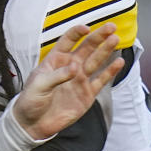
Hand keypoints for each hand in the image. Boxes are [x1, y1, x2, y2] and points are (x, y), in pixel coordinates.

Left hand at [14, 23, 124, 138]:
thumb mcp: (39, 86)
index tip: (86, 28)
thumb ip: (57, 76)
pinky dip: (110, 72)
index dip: (76, 33)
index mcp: (54, 60)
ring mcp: (80, 80)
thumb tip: (75, 68)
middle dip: (98, 37)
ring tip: (115, 39)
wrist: (34, 124)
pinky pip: (101, 80)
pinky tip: (119, 62)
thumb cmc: (31, 100)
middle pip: (86, 48)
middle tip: (111, 27)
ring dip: (106, 50)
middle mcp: (69, 67)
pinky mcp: (87, 94)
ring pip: (96, 61)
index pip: (67, 41)